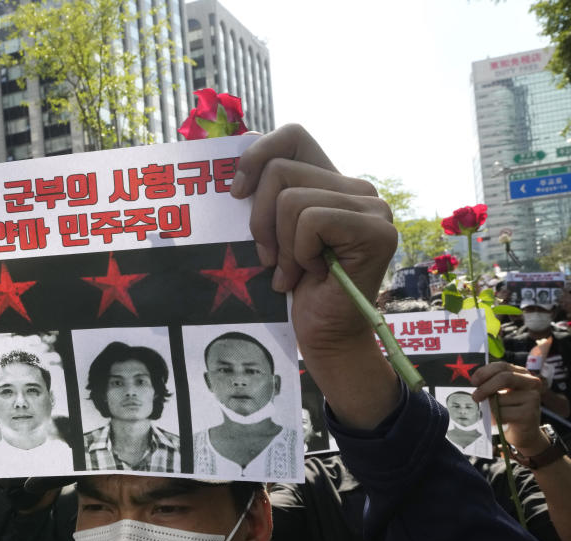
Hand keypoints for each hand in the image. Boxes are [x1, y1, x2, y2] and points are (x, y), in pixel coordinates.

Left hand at [231, 124, 398, 427]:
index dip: (258, 154)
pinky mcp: (376, 229)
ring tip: (292, 272)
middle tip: (270, 258)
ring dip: (281, 245)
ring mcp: (371, 207)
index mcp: (330, 183)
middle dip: (260, 220)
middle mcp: (357, 188)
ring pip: (291, 198)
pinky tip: (312, 275)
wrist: (323, 337)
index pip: (292, 136)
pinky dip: (299, 253)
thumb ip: (265, 195)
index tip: (237, 193)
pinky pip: (310, 220)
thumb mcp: (270, 233)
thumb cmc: (292, 289)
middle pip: (280, 170)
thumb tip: (233, 151)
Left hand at [471, 362, 546, 453]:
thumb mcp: (499, 393)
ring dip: (490, 407)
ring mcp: (533, 398)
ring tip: (494, 413)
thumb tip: (474, 382)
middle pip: (504, 378)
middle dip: (485, 387)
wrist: (523, 432)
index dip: (485, 372)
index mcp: (522, 373)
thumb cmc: (508, 409)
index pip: (502, 366)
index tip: (473, 382)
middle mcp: (531, 382)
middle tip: (475, 397)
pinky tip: (501, 420)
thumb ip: (490, 384)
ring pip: (499, 399)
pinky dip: (495, 418)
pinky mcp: (529, 413)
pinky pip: (502, 413)